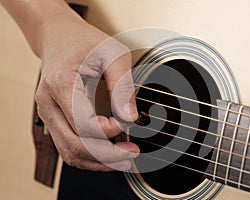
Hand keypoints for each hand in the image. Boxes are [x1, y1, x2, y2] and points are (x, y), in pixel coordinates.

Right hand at [35, 11, 138, 171]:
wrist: (60, 37)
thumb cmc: (84, 42)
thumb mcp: (112, 54)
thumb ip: (122, 85)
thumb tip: (129, 116)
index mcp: (61, 84)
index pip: (83, 122)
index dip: (108, 130)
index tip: (127, 123)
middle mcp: (49, 103)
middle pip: (74, 145)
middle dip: (106, 156)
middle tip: (131, 154)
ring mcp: (48, 113)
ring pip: (69, 152)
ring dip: (97, 161)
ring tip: (123, 160)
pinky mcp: (54, 119)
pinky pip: (68, 146)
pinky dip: (89, 155)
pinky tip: (107, 154)